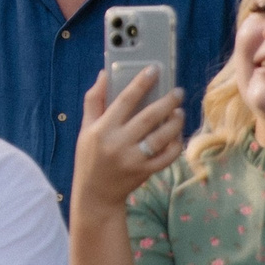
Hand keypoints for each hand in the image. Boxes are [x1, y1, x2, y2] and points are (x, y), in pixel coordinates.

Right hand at [70, 67, 186, 218]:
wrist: (95, 195)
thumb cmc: (89, 157)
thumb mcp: (85, 129)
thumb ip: (94, 101)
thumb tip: (104, 74)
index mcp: (102, 129)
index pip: (125, 100)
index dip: (140, 83)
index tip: (154, 69)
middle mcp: (117, 144)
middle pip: (149, 117)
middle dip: (167, 102)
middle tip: (178, 92)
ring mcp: (133, 159)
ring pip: (162, 137)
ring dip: (175, 122)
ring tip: (179, 112)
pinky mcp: (144, 172)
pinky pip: (167, 157)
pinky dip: (176, 145)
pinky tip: (177, 135)